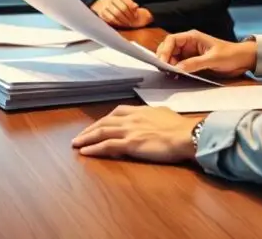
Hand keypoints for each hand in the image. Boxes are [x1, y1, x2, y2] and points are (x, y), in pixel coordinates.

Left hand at [71, 105, 203, 162]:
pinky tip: (85, 152)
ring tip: (76, 143)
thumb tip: (154, 117)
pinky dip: (94, 148)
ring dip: (86, 138)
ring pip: (102, 132)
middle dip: (90, 129)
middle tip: (80, 136)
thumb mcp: (165, 114)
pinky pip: (107, 146)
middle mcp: (132, 118)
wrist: (185, 136)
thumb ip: (154, 115)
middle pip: (105, 121)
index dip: (105, 119)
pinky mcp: (130, 144)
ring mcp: (130, 131)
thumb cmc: (180, 128)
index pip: (117, 112)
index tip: (98, 124)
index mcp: (140, 111)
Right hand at [91, 0, 146, 26]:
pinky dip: (118, 22)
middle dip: (129, 16)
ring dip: (124, 20)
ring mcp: (106, 5)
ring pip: (117, 14)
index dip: (133, 10)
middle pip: (123, 8)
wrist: (101, 4)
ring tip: (128, 23)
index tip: (136, 15)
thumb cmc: (117, 3)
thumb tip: (136, 6)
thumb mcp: (124, 1)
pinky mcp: (102, 12)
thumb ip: (131, 4)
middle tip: (132, 21)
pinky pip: (111, 19)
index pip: (128, 2)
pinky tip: (121, 23)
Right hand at [156, 30, 256, 77]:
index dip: (164, 50)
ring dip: (169, 65)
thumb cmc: (231, 54)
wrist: (243, 60)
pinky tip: (175, 76)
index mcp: (192, 37)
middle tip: (164, 70)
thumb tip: (178, 68)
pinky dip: (175, 70)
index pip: (172, 40)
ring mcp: (190, 53)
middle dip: (164, 58)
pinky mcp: (193, 62)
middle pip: (169, 48)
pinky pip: (180, 65)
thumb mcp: (213, 59)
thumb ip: (195, 63)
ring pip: (172, 58)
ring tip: (169, 75)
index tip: (162, 63)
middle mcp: (189, 44)